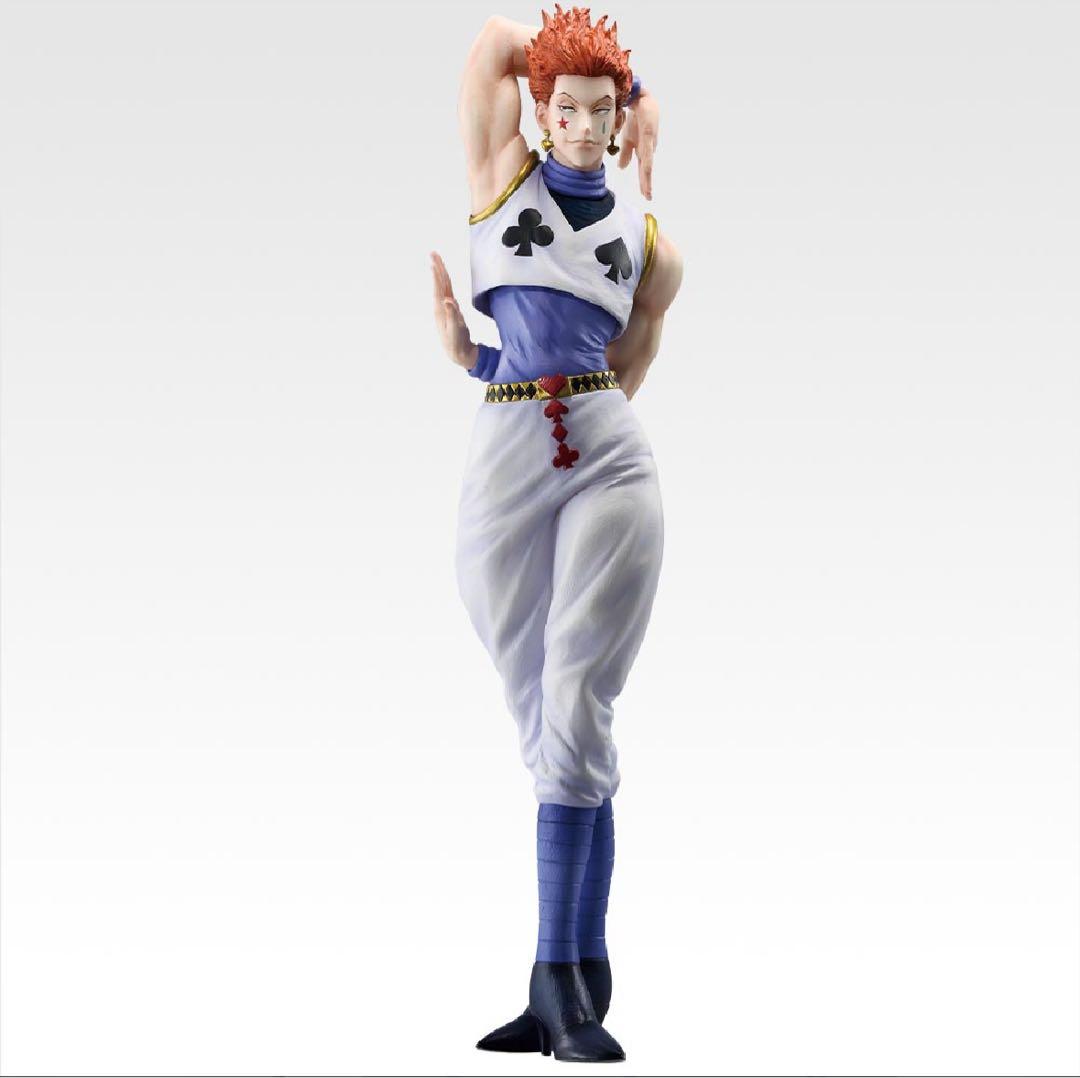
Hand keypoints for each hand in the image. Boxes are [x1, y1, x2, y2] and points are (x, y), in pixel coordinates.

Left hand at [430, 251, 477, 369]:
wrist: (457, 352)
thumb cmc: (456, 342)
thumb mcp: (455, 330)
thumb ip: (452, 315)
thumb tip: (449, 300)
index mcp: (440, 309)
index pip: (438, 289)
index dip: (436, 276)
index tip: (433, 262)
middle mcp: (441, 306)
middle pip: (439, 283)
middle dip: (437, 268)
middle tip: (433, 253)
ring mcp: (446, 307)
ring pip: (443, 285)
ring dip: (440, 272)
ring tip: (437, 260)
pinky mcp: (451, 309)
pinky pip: (448, 291)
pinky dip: (446, 281)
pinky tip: (444, 276)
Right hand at [617, 90, 658, 200]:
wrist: (639, 99)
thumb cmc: (635, 118)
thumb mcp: (628, 138)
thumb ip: (626, 153)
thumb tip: (623, 168)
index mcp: (642, 150)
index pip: (643, 169)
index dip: (644, 182)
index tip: (645, 195)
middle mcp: (648, 148)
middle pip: (646, 169)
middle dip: (646, 184)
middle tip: (648, 198)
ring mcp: (649, 141)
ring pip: (647, 163)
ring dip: (647, 177)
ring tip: (647, 190)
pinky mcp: (648, 133)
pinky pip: (646, 149)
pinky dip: (646, 161)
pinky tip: (646, 170)